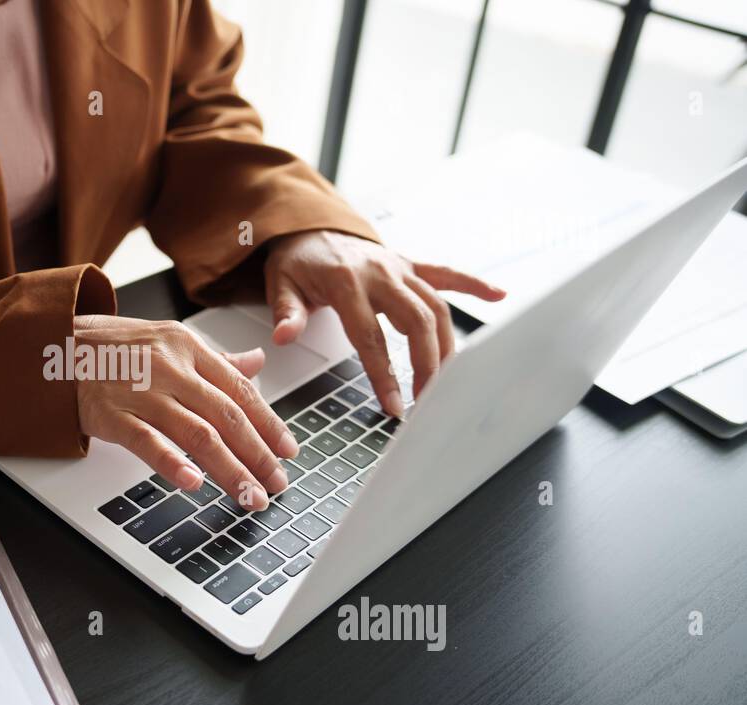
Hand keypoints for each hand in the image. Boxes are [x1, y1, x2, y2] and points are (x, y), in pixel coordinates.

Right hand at [73, 314, 297, 509]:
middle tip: (277, 483)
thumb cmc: (118, 348)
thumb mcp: (172, 341)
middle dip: (258, 454)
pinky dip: (172, 463)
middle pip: (226, 415)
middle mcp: (170, 369)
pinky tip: (193, 482)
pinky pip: (147, 441)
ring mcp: (142, 392)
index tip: (288, 450)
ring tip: (249, 495)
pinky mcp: (113, 415)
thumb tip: (257, 363)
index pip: (240, 390)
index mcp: (189, 349)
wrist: (58, 344)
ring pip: (197, 433)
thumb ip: (216, 359)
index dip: (268, 423)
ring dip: (229, 469)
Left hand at [264, 229, 504, 416]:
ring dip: (447, 344)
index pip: (371, 337)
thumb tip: (284, 336)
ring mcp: (399, 268)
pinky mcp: (409, 264)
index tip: (395, 405)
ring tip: (449, 380)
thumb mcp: (280, 283)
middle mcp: (380, 273)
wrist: (309, 224)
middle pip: (416, 321)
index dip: (385, 374)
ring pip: (436, 306)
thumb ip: (287, 311)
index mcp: (347, 283)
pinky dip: (473, 284)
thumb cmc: (297, 260)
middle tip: (429, 400)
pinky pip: (446, 274)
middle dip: (428, 364)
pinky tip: (498, 296)